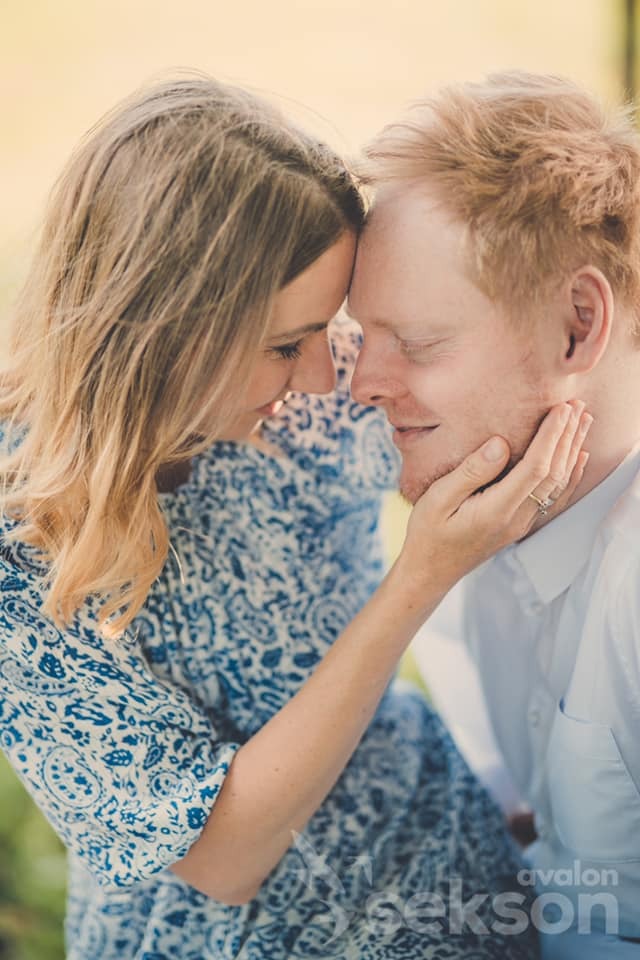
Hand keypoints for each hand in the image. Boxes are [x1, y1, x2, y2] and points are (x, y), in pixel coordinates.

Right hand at [397, 400, 591, 600]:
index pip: (534, 468)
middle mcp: (517, 518)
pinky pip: (555, 497)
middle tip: (577, 405)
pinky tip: (579, 457)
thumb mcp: (438, 498)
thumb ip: (471, 471)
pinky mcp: (521, 523)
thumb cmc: (428, 532)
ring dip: (572, 450)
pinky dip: (572, 474)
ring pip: (558, 484)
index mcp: (496, 510)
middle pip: (554, 473)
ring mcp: (522, 523)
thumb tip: (500, 443)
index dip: (551, 437)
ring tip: (582, 420)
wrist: (431, 570)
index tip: (561, 409)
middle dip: (567, 437)